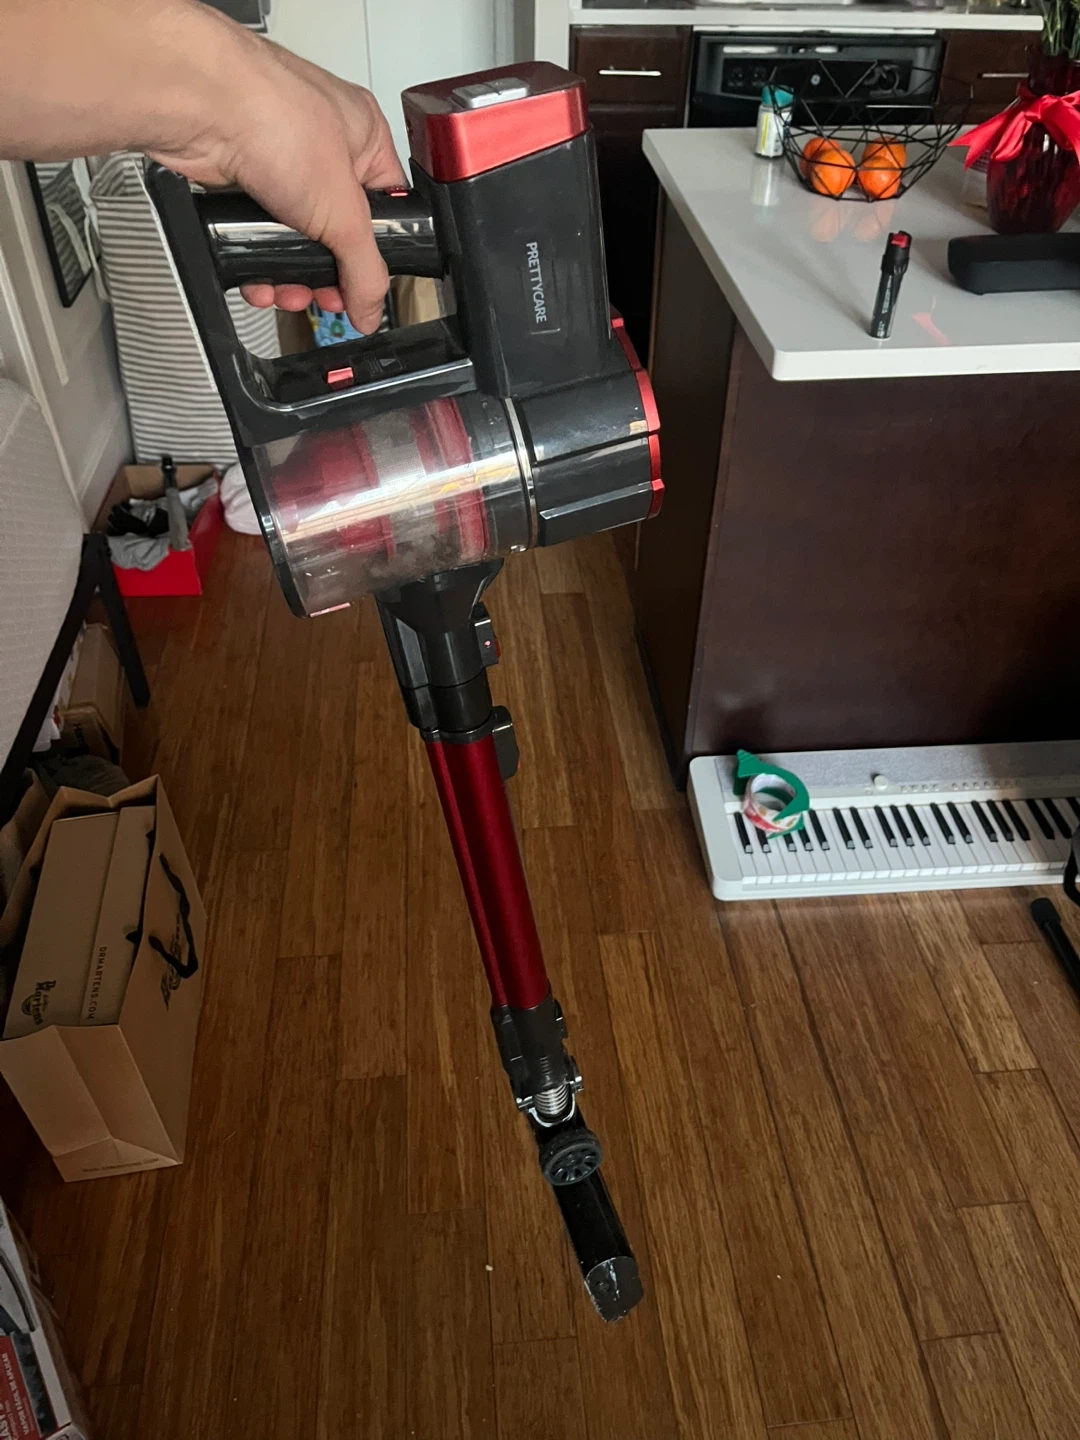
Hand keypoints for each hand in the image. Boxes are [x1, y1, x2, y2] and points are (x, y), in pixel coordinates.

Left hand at [150, 33, 406, 334]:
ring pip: (296, 239)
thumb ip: (365, 270)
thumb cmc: (274, 117)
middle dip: (328, 274)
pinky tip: (258, 280)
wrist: (200, 105)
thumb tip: (372, 309)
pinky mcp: (242, 181)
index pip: (389, 208)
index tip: (364, 286)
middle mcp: (324, 148)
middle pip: (338, 233)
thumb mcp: (345, 213)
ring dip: (291, 276)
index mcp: (365, 139)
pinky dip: (258, 264)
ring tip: (287, 292)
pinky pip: (258, 237)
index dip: (378, 253)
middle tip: (323, 296)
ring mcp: (280, 164)